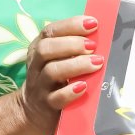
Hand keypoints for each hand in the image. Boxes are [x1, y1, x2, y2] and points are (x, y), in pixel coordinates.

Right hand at [20, 16, 102, 132]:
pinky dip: (70, 91)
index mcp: (39, 48)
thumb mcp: (58, 60)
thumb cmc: (54, 79)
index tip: (93, 23)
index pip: (50, 31)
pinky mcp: (47, 105)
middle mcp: (36, 65)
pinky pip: (56, 98)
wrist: (33, 111)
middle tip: (93, 46)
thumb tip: (101, 34)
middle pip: (46, 49)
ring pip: (52, 71)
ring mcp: (40, 86)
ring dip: (76, 65)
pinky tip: (84, 86)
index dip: (71, 25)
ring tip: (97, 63)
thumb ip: (73, 47)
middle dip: (71, 44)